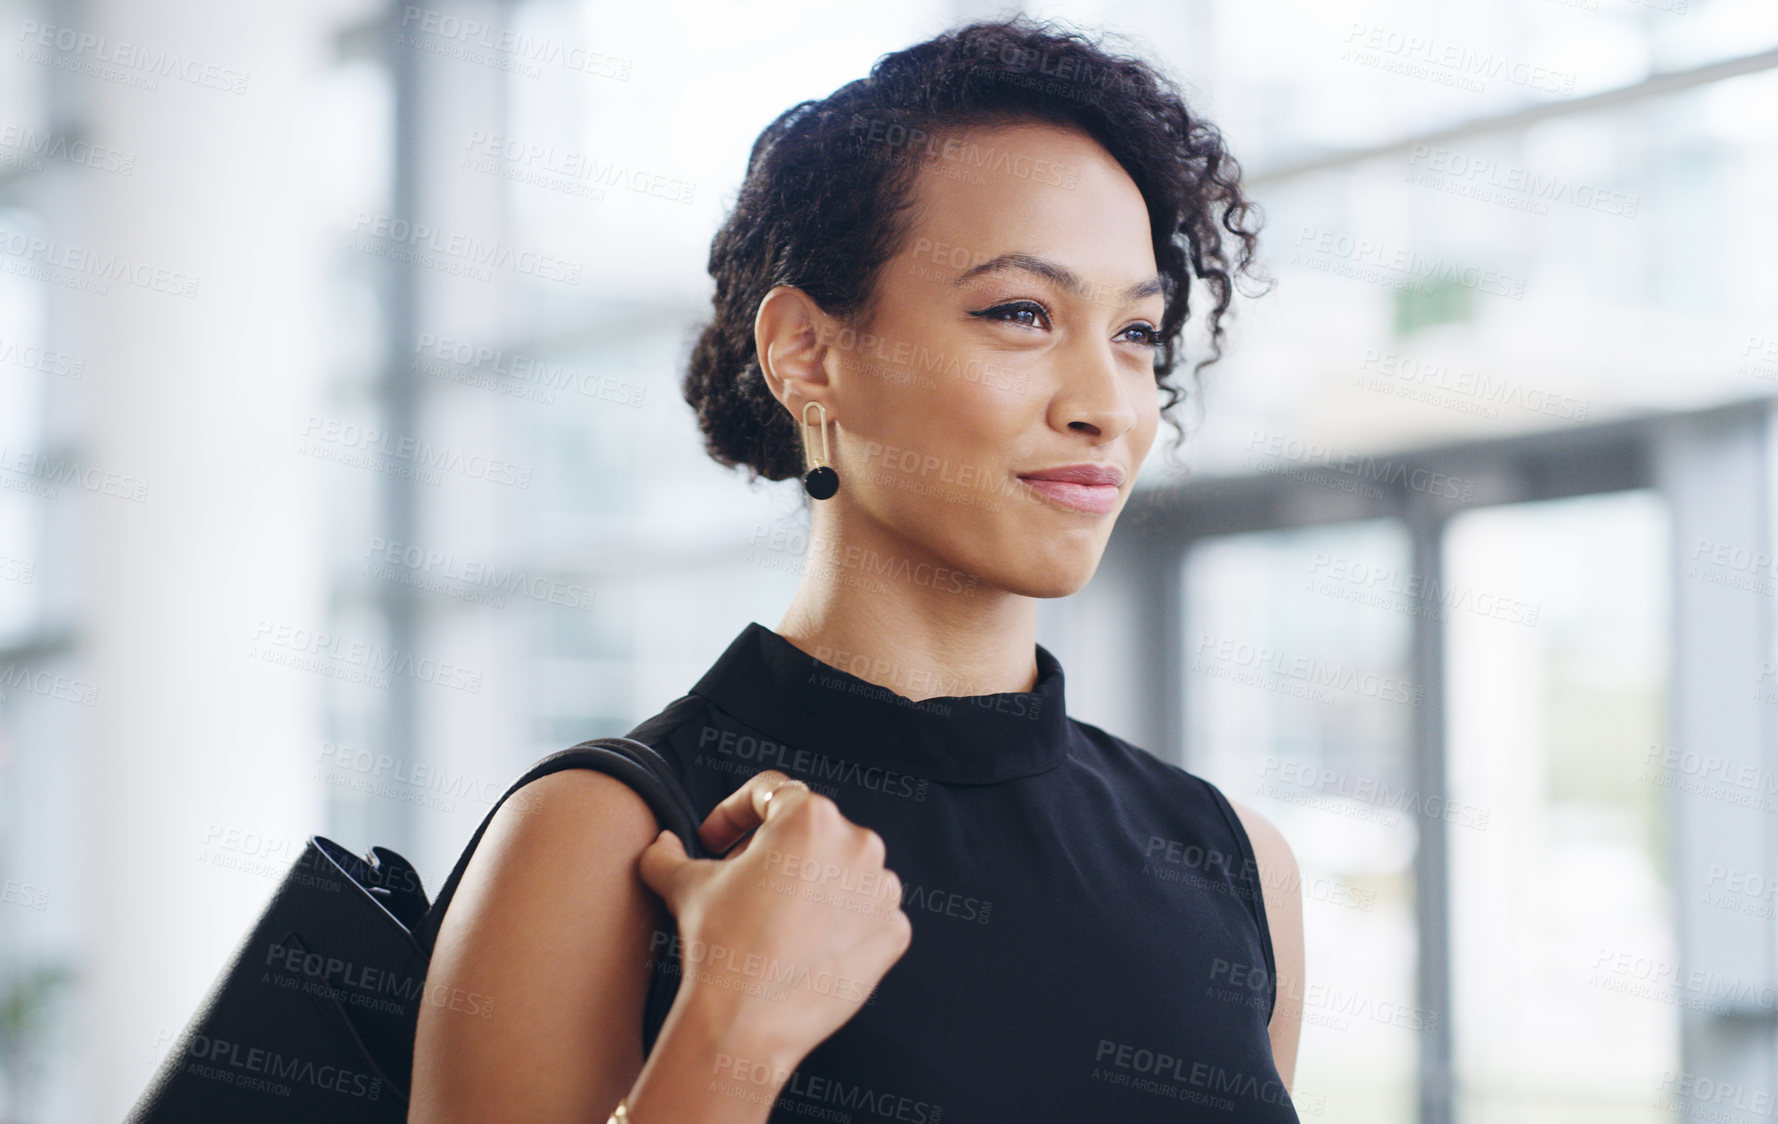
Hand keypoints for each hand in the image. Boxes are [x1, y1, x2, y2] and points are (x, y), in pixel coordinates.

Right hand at [637, 770, 912, 1064]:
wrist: (745, 1023)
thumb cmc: (720, 946)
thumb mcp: (684, 887)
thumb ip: (667, 854)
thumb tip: (662, 845)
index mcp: (810, 816)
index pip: (771, 794)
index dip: (733, 815)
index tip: (716, 841)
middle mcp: (858, 842)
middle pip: (810, 833)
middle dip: (773, 853)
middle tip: (740, 885)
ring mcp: (882, 889)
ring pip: (842, 872)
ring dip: (811, 885)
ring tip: (774, 919)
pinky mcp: (893, 931)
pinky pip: (865, 915)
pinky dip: (839, 923)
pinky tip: (804, 944)